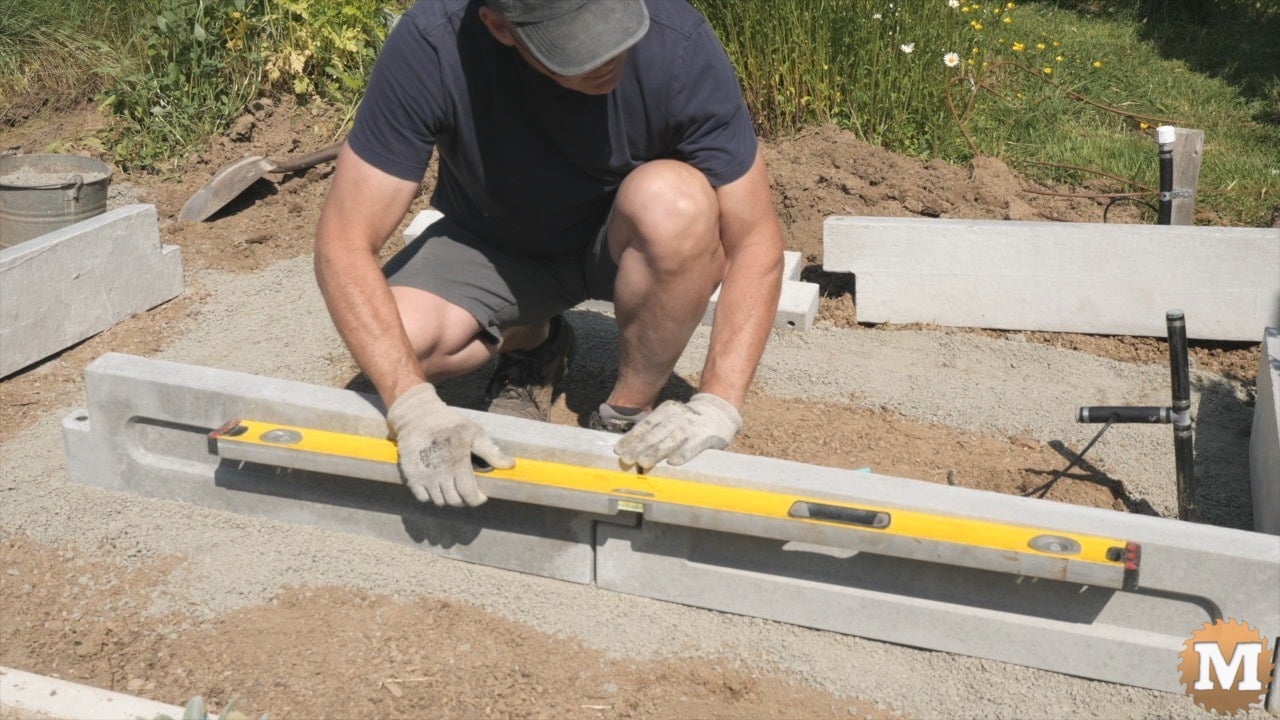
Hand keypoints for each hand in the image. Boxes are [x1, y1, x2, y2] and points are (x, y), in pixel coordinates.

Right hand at [386, 383, 513, 505]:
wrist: (417, 416)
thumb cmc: (449, 423)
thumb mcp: (474, 432)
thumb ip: (491, 452)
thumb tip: (511, 465)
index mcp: (458, 463)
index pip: (469, 494)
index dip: (477, 500)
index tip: (481, 496)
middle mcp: (440, 473)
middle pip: (454, 501)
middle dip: (465, 499)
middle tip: (468, 491)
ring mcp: (424, 476)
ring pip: (439, 501)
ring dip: (448, 498)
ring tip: (453, 488)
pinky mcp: (411, 476)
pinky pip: (423, 498)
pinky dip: (431, 496)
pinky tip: (437, 485)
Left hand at [614, 393, 742, 470]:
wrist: (719, 411)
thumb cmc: (688, 420)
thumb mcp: (671, 418)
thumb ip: (655, 430)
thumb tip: (630, 448)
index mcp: (666, 410)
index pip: (645, 425)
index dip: (631, 438)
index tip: (619, 450)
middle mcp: (678, 416)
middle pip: (655, 434)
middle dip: (639, 447)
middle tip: (627, 459)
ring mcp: (692, 425)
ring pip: (671, 440)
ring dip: (656, 452)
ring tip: (644, 462)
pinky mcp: (706, 436)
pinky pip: (692, 446)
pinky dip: (683, 453)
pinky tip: (674, 462)